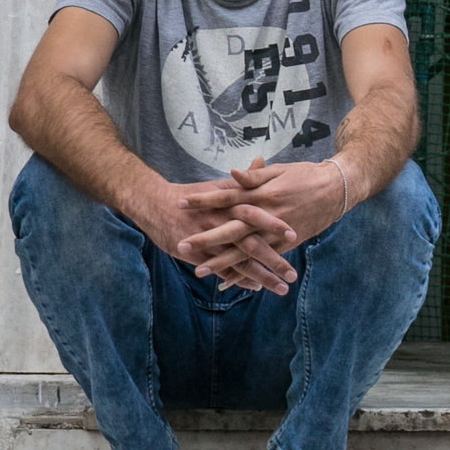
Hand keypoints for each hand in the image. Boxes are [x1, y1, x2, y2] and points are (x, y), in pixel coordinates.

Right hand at [126, 178, 295, 294]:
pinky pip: (220, 269)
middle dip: (273, 260)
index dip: (274, 225)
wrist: (155, 203)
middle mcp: (221, 223)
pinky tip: (253, 288)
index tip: (295, 234)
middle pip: (251, 244)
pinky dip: (237, 279)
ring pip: (238, 262)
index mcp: (228, 205)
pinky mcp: (197, 254)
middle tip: (292, 274)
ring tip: (280, 288)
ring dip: (260, 276)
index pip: (255, 215)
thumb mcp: (218, 184)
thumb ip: (244, 179)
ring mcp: (209, 240)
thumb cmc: (191, 195)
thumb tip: (262, 161)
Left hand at [179, 156, 349, 285]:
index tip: (180, 203)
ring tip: (199, 270)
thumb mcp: (279, 171)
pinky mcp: (287, 245)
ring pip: (245, 251)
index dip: (203, 201)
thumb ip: (254, 176)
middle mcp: (267, 216)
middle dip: (205, 238)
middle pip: (230, 229)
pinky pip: (263, 262)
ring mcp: (277, 233)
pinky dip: (247, 272)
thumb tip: (231, 174)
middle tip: (181, 245)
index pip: (226, 197)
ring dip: (221, 262)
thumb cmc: (306, 176)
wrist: (336, 190)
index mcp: (262, 194)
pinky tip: (231, 282)